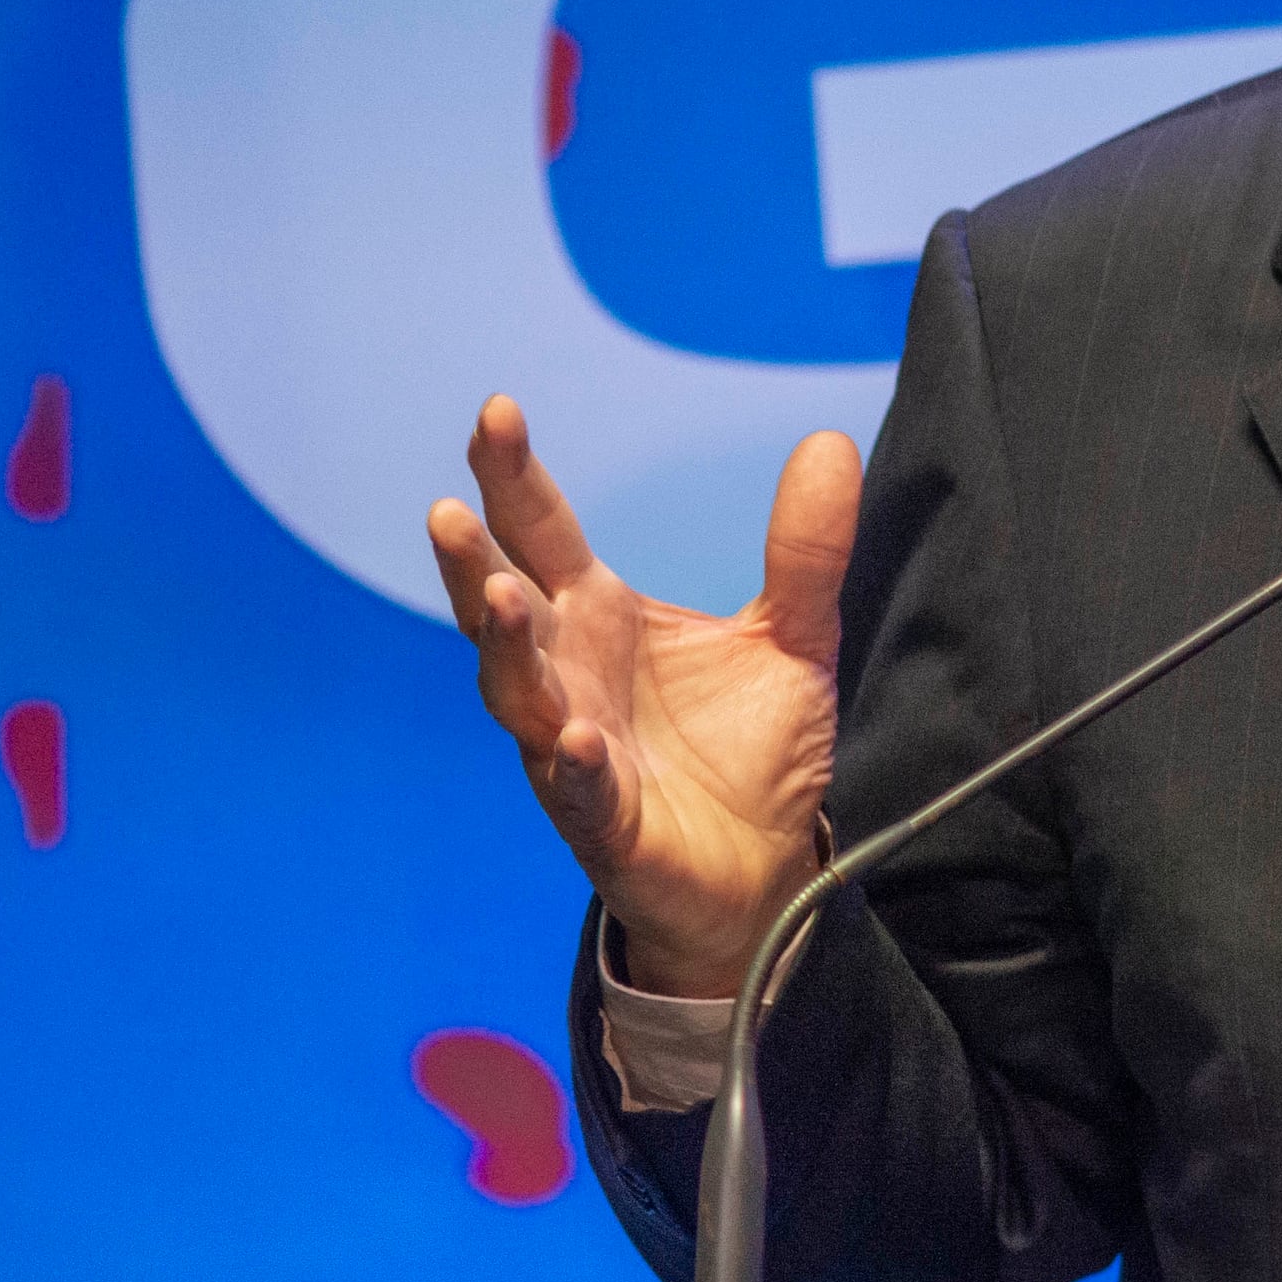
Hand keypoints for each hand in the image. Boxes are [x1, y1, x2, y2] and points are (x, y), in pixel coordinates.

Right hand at [430, 396, 858, 1000]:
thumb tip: (831, 442)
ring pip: (518, 693)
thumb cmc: (750, 753)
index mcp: (599, 617)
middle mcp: (568, 675)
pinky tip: (576, 738)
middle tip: (450, 508)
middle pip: (502, 606)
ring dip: (504, 648)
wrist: (764, 870)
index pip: (541, 533)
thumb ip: (804, 550)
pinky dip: (572, 764)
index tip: (497, 411)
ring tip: (501, 599)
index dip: (514, 477)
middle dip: (472, 561)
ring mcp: (572, 748)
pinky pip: (578, 790)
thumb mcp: (794, 639)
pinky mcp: (603, 821)